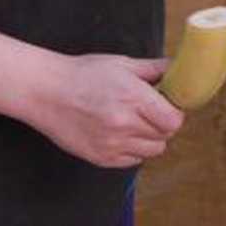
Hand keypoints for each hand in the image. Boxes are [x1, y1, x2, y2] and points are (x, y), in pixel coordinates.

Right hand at [24, 53, 184, 168]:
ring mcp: (112, 144)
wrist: (47, 92)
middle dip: (162, 123)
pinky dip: (133, 150)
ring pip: (151, 151)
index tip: (167, 105)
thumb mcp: (122, 64)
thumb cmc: (84, 74)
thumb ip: (155, 69)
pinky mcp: (100, 158)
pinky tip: (120, 133)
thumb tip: (179, 69)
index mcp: (133, 98)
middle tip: (149, 111)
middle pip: (164, 136)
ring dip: (149, 138)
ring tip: (134, 122)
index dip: (174, 112)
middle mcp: (124, 124)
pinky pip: (133, 161)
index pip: (174, 121)